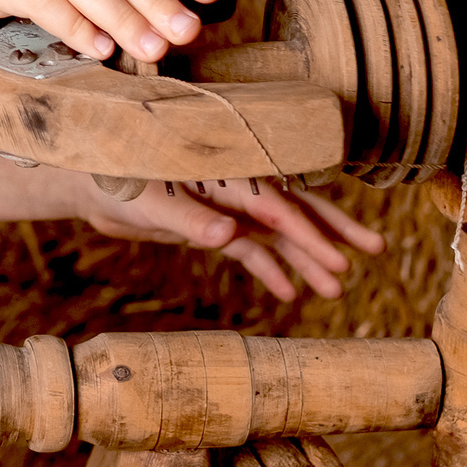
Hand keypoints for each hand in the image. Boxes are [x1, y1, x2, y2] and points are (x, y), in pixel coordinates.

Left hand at [77, 175, 385, 300]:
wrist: (88, 186)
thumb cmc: (117, 182)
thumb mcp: (148, 202)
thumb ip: (188, 218)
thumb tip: (227, 237)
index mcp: (225, 174)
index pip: (278, 207)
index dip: (310, 234)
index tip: (341, 259)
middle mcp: (232, 188)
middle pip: (294, 208)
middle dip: (334, 231)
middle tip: (377, 249)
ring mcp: (225, 207)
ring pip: (277, 233)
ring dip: (306, 258)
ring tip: (337, 288)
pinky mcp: (211, 225)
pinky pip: (249, 249)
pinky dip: (269, 268)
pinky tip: (289, 293)